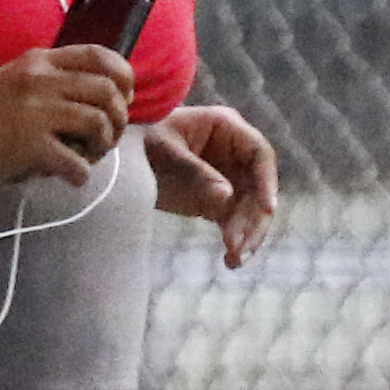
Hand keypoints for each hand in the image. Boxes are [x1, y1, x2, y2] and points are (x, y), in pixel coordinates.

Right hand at [0, 43, 133, 194]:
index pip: (100, 55)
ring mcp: (36, 111)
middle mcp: (41, 79)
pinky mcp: (30, 145)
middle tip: (106, 137)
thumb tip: (95, 100)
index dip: (123, 77)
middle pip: (107, 90)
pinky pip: (77, 163)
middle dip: (118, 117)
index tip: (121, 98)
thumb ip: (49, 82)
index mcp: (39, 60)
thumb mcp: (12, 83)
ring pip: (99, 122)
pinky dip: (80, 174)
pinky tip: (69, 177)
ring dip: (103, 145)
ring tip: (87, 157)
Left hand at [146, 103, 281, 264]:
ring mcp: (229, 177)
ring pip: (250, 209)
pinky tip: (231, 261)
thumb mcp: (164, 154)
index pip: (260, 154)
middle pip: (259, 188)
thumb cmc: (141, 143)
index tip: (268, 209)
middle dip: (254, 219)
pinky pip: (234, 221)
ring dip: (246, 235)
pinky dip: (234, 240)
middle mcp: (234, 152)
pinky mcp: (219, 200)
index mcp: (226, 128)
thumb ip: (195, 173)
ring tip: (235, 260)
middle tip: (242, 246)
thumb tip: (227, 196)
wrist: (122, 158)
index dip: (267, 182)